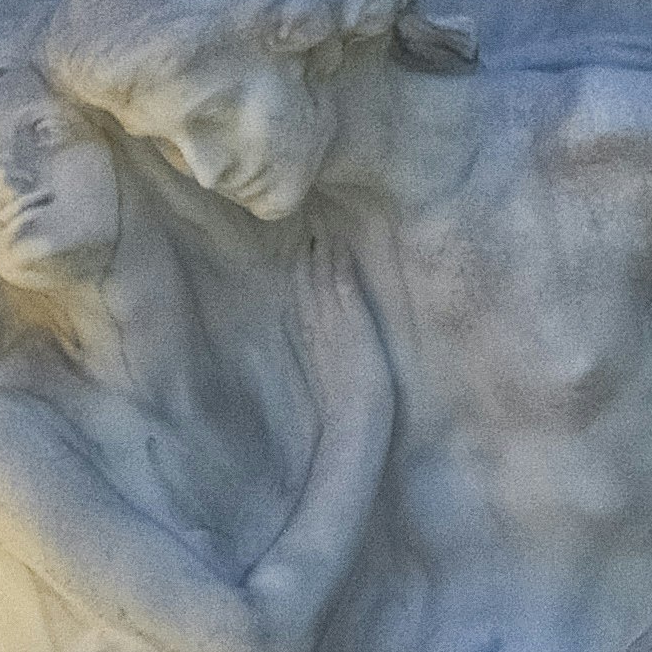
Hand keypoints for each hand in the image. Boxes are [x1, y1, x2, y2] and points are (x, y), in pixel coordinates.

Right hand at [297, 230, 389, 426]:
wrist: (351, 420)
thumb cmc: (342, 408)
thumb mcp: (324, 378)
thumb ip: (318, 356)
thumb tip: (312, 342)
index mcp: (311, 338)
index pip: (302, 298)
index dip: (299, 274)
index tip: (298, 253)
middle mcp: (317, 326)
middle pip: (306, 284)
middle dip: (305, 258)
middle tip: (302, 231)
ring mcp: (335, 322)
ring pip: (322, 279)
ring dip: (321, 255)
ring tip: (320, 232)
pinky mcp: (353, 322)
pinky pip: (342, 286)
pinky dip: (339, 266)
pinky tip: (338, 248)